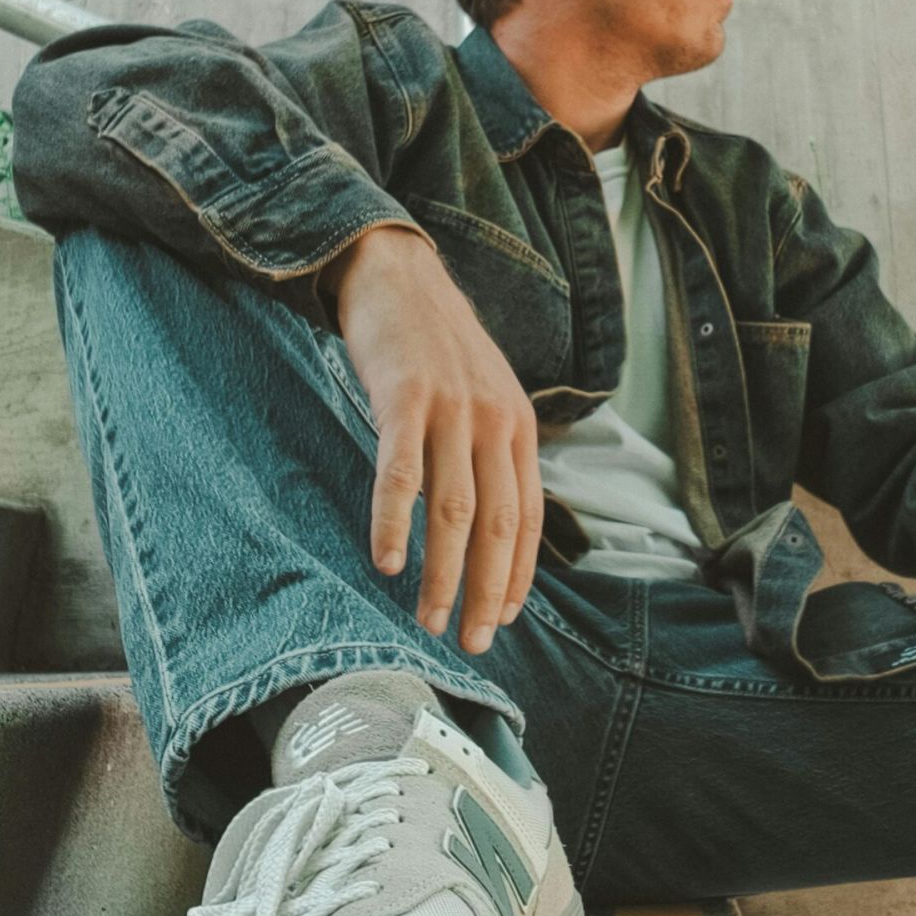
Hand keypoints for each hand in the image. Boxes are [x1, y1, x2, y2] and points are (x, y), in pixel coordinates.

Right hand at [324, 226, 543, 654]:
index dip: (517, 572)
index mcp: (517, 426)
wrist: (397, 274)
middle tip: (469, 641)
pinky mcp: (405, 397)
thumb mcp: (484, 393)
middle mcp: (493, 420)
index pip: (528, 515)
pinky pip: (400, 472)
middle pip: (496, 523)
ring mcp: (450, 408)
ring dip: (442, 572)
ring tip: (427, 619)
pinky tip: (388, 562)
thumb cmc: (436, 345)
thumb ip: (492, 449)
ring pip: (452, 508)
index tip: (502, 619)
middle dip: (484, 589)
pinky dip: (395, 521)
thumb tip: (490, 521)